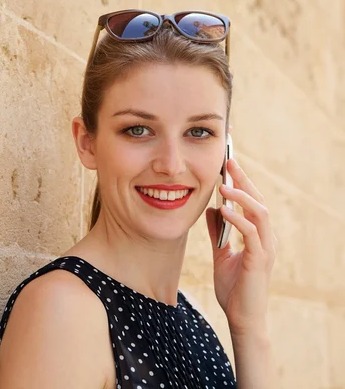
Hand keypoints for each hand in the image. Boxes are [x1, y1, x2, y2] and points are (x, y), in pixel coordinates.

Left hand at [205, 158, 276, 334]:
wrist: (242, 317)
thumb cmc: (234, 288)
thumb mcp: (221, 254)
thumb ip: (219, 232)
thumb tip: (212, 209)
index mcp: (259, 236)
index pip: (253, 202)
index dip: (243, 182)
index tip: (229, 164)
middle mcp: (266, 239)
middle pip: (259, 202)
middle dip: (244, 180)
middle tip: (230, 162)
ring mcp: (265, 250)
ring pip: (260, 214)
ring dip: (242, 197)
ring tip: (224, 185)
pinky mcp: (259, 261)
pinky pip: (251, 234)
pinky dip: (238, 220)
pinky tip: (224, 210)